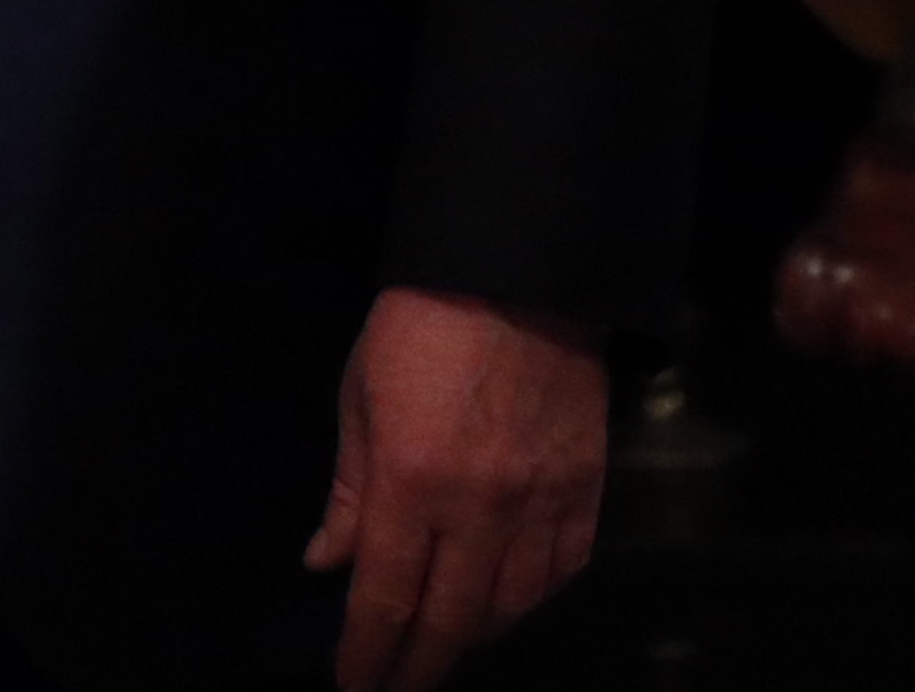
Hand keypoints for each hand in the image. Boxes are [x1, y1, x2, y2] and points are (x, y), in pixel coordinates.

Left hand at [300, 285, 607, 691]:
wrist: (517, 265)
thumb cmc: (418, 325)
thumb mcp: (359, 398)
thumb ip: (349, 493)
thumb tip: (327, 565)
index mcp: (411, 483)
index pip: (385, 600)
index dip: (367, 656)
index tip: (355, 687)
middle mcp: (480, 508)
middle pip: (451, 621)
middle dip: (419, 666)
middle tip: (399, 686)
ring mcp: (541, 501)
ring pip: (512, 607)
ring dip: (475, 637)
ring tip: (448, 643)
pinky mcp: (586, 485)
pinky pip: (563, 569)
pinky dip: (534, 598)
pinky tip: (511, 601)